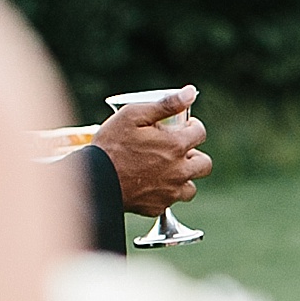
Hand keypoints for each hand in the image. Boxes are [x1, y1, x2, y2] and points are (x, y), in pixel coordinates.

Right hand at [91, 89, 208, 216]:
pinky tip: (151, 184)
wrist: (95, 180)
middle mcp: (179, 171)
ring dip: (184, 178)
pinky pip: (170, 201)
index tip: (182, 127)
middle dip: (194, 155)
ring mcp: (170, 192)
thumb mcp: (133, 115)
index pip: (200, 133)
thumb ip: (166, 104)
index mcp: (176, 145)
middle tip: (177, 150)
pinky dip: (165, 193)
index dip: (192, 127)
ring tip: (167, 170)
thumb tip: (190, 93)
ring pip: (191, 187)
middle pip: (204, 164)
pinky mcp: (158, 207)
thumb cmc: (111, 146)